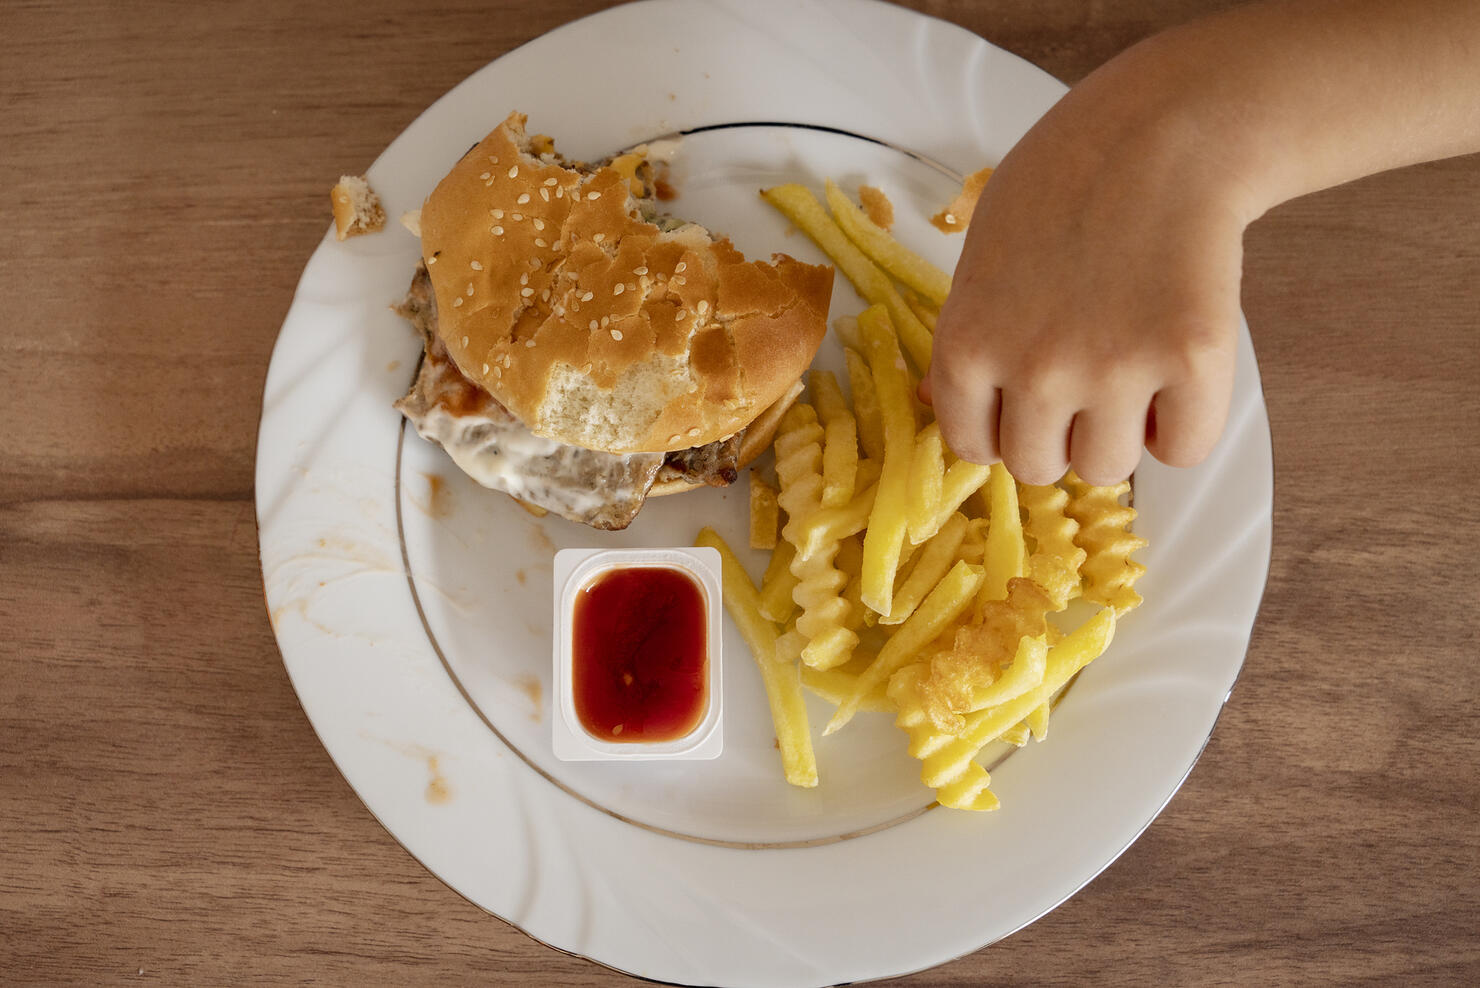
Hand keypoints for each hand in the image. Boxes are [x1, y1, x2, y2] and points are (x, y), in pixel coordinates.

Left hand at [923, 46, 1249, 485]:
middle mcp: (1034, 369)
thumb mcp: (980, 260)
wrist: (1160, 133)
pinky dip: (1184, 422)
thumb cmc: (1062, 186)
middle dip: (1062, 432)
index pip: (974, 446)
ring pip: (1107, 469)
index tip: (1029, 396)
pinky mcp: (1192, 360)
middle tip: (1088, 369)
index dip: (1006, 425)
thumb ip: (967, 341)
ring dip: (1120, 432)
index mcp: (969, 345)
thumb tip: (936, 404)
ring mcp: (1114, 369)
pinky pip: (1184, 450)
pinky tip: (1177, 367)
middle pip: (1039, 468)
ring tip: (1132, 362)